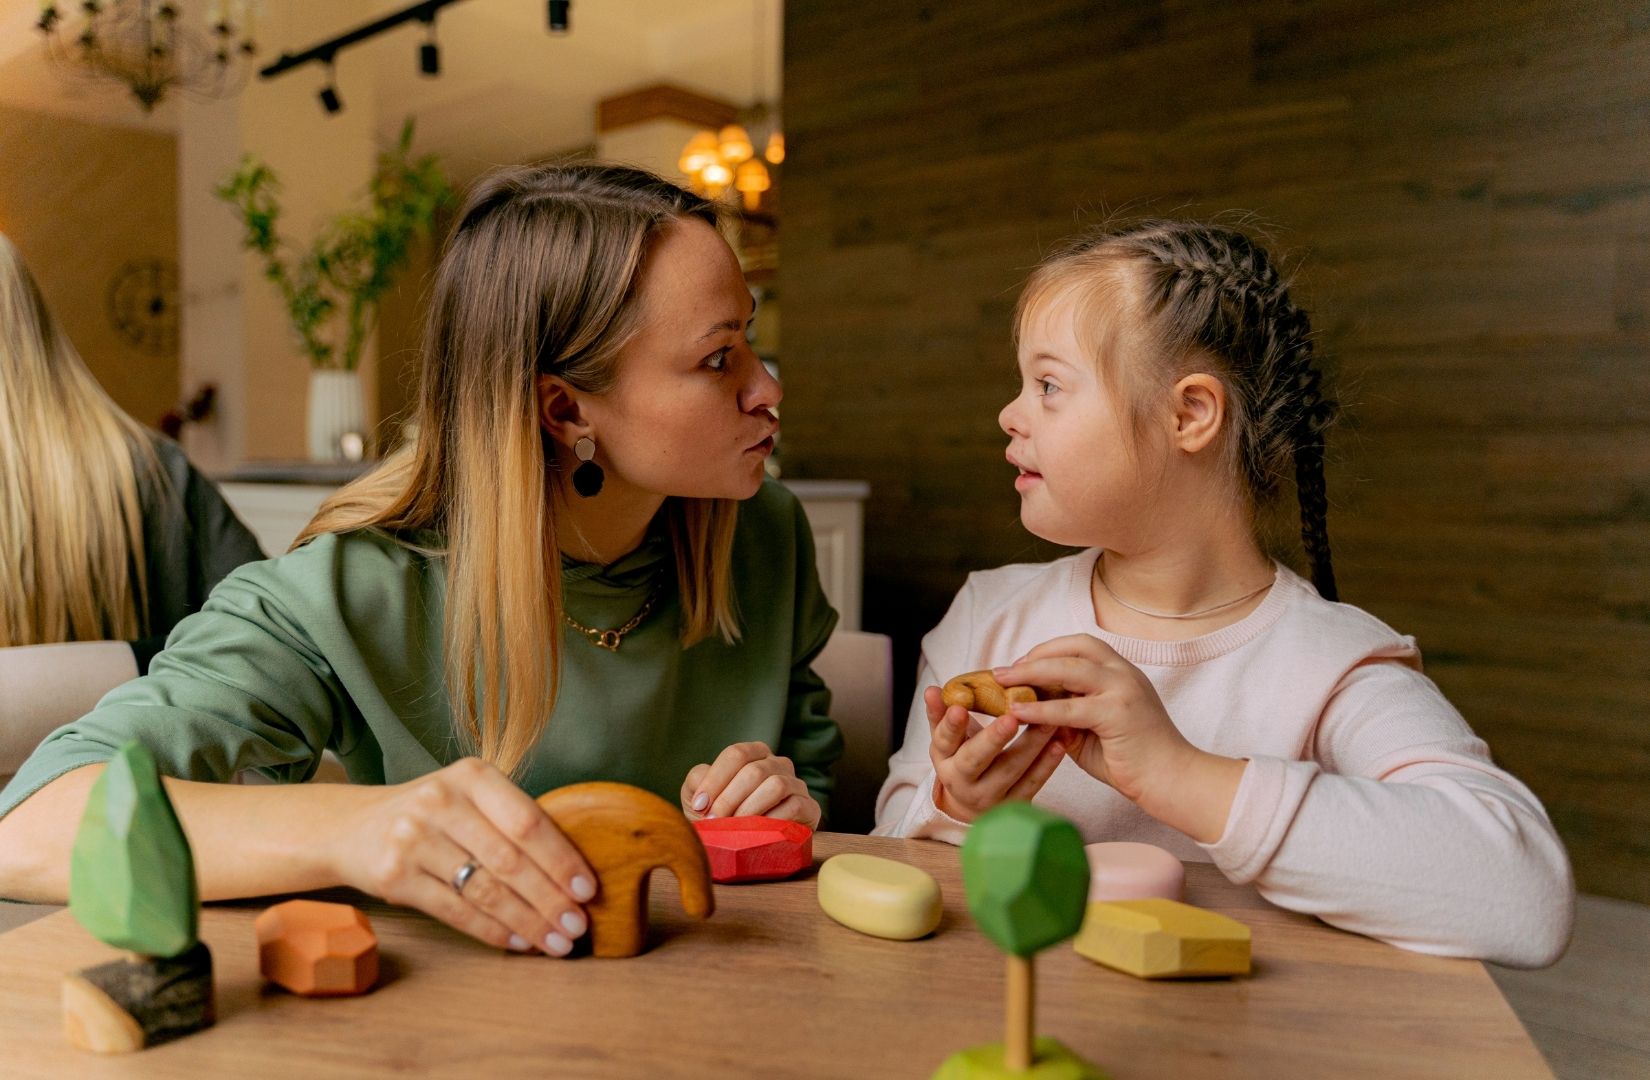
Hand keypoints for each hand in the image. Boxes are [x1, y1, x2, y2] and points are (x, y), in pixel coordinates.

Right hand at [329, 757, 597, 956]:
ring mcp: (413, 839)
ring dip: (527, 921)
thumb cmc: (430, 815)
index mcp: (472, 775)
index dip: (562, 858)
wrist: (350, 826)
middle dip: (550, 899)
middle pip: (510, 860)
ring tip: (555, 942)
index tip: (588, 889)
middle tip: (577, 926)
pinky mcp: (394, 877)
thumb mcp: (468, 797)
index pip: (528, 821)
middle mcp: (441, 802)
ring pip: (485, 890)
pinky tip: (517, 941)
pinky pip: (455, 911)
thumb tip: (572, 871)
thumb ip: (511, 820)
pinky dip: (492, 930)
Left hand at [682, 742, 821, 827]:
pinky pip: (794, 806)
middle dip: (729, 799)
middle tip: (714, 822)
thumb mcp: (701, 796)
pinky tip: (757, 833)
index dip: (715, 779)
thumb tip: (702, 786)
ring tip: (734, 828)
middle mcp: (778, 764)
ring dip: (749, 809)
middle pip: (754, 771)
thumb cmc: (722, 817)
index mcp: (754, 754)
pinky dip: (772, 820)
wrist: (747, 846)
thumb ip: (698, 781)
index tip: (699, 805)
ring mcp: (796, 784)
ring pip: (776, 785)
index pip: (736, 754)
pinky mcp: (810, 807)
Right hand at [924, 685, 1065, 822]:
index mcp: (944, 760)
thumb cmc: (962, 757)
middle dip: (994, 739)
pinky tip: (1059, 744)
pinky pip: (1032, 783)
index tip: (960, 708)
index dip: (951, 725)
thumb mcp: (947, 740)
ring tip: (1048, 721)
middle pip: (976, 760)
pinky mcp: (1014, 805)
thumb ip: (940, 714)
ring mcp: (990, 797)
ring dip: (1031, 745)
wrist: (974, 805)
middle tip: (1011, 717)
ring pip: (1010, 770)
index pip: (944, 740)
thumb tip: (931, 690)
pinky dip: (1047, 764)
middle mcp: (963, 782)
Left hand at [994, 635, 1246, 841]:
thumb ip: (1067, 716)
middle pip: (1073, 649)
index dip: (1048, 650)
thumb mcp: (1092, 730)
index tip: (1021, 663)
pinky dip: (1041, 708)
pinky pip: (1071, 707)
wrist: (1172, 780)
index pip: (1081, 645)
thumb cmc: (1132, 758)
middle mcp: (1124, 673)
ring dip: (1032, 673)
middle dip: (1033, 657)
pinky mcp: (1118, 714)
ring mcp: (1123, 690)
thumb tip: (1030, 709)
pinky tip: (1019, 713)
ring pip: (1070, 669)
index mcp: (1121, 672)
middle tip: (1003, 671)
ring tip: (1003, 683)